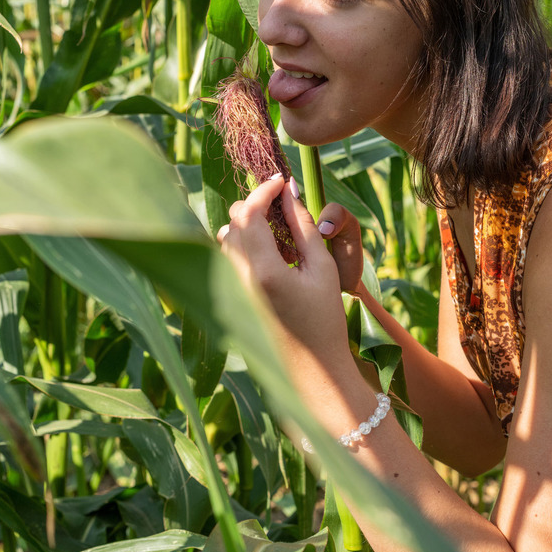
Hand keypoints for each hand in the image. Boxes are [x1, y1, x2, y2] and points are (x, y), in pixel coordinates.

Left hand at [218, 176, 356, 392]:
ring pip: (226, 239)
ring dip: (248, 225)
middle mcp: (237, 279)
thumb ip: (304, 226)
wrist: (311, 369)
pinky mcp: (228, 298)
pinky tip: (270, 253)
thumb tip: (290, 192)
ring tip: (279, 230)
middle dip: (255, 205)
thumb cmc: (325, 319)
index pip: (250, 212)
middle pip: (233, 221)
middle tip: (282, 202)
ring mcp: (228, 291)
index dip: (264, 190)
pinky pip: (226, 258)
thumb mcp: (322, 268)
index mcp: (263, 271)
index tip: (281, 181)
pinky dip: (243, 245)